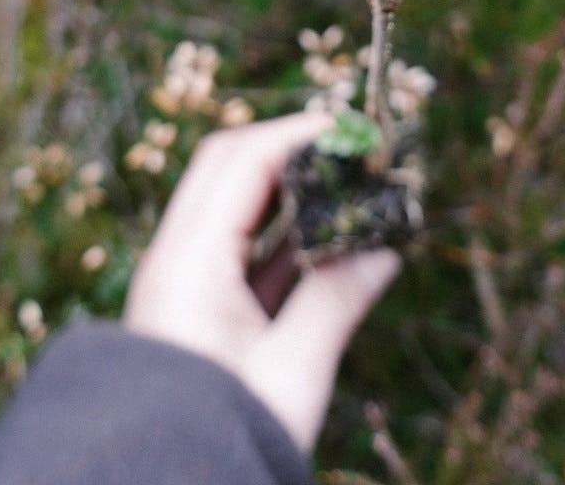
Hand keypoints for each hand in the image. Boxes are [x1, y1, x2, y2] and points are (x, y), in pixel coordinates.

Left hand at [123, 112, 399, 451]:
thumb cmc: (220, 436)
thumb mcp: (290, 373)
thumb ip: (336, 301)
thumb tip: (386, 249)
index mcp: (189, 261)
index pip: (242, 160)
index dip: (299, 133)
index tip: (352, 129)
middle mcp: (178, 259)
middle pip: (231, 169)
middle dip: (292, 149)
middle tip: (350, 148)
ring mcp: (185, 284)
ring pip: (238, 210)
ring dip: (293, 193)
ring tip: (351, 189)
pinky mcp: (198, 312)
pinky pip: (243, 254)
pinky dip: (287, 238)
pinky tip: (334, 243)